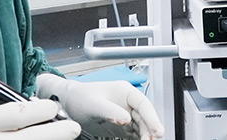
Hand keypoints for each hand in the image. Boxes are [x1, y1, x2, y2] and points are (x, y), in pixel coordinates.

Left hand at [37, 73, 164, 138]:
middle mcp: (127, 102)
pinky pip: (132, 132)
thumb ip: (111, 111)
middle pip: (145, 117)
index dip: (153, 118)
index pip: (144, 105)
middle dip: (149, 129)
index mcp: (125, 91)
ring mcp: (124, 113)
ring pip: (140, 126)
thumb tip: (127, 119)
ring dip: (144, 135)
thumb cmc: (80, 98)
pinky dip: (136, 138)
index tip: (157, 130)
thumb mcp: (95, 104)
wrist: (69, 103)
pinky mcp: (120, 124)